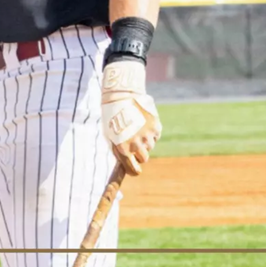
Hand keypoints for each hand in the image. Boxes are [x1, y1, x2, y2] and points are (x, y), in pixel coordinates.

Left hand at [100, 60, 162, 175]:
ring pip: (150, 146)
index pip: (133, 169)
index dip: (134, 170)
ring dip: (144, 141)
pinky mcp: (156, 127)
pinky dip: (150, 132)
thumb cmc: (111, 117)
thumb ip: (118, 150)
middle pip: (144, 159)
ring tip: (135, 127)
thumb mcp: (110, 135)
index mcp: (122, 148)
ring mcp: (147, 136)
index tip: (134, 169)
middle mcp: (136, 144)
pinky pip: (155, 136)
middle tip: (134, 143)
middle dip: (139, 154)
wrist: (121, 96)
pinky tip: (141, 122)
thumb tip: (126, 164)